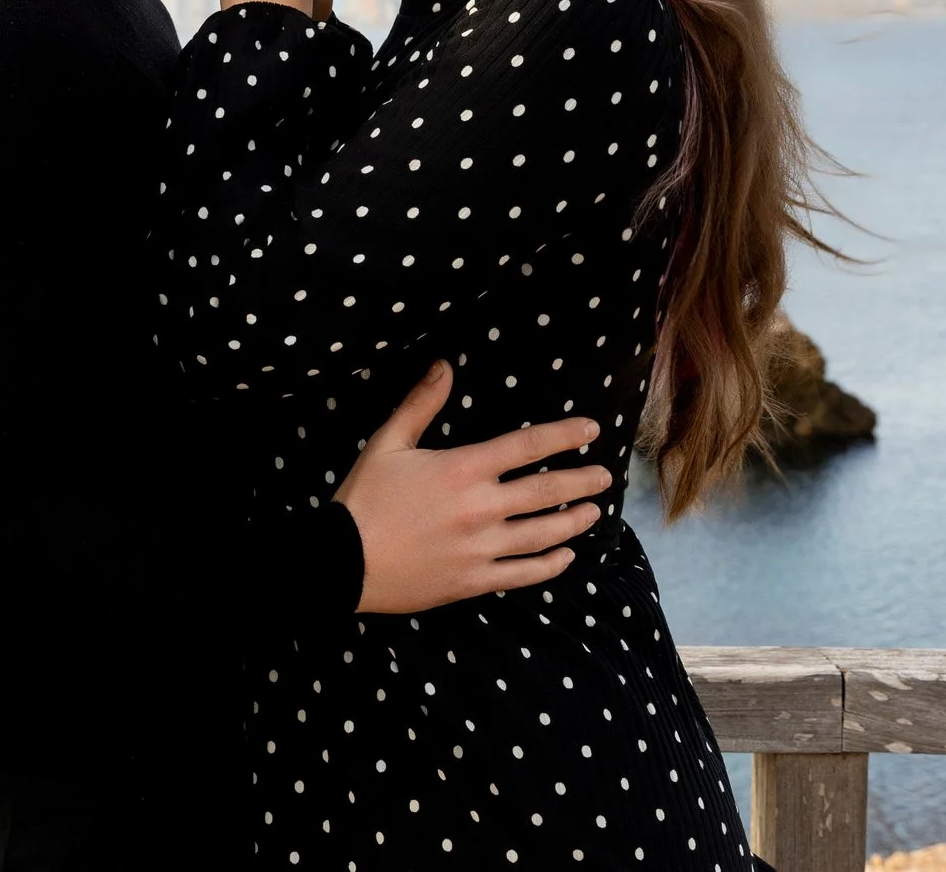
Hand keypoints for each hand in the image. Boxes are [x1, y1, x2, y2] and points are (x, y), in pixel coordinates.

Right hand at [334, 361, 610, 612]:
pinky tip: (565, 556)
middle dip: (580, 481)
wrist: (341, 562)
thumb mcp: (387, 443)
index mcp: (463, 469)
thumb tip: (444, 365)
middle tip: (604, 476)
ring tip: (593, 512)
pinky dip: (550, 565)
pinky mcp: (474, 580)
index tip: (591, 430)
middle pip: (546, 491)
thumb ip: (420, 404)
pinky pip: (523, 574)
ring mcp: (481, 548)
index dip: (564, 435)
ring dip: (574, 522)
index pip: (527, 445)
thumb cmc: (363, 499)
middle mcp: (480, 508)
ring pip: (543, 534)